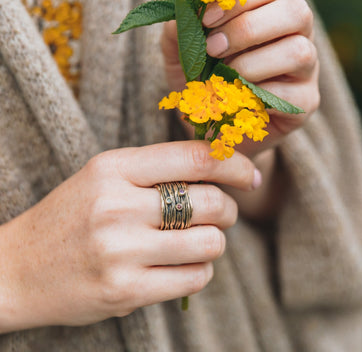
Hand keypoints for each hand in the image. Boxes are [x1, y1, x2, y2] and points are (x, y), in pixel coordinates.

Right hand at [0, 141, 257, 331]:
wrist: (17, 269)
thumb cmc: (71, 216)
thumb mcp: (106, 176)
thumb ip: (158, 169)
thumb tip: (222, 170)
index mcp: (114, 168)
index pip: (195, 157)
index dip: (234, 164)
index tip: (250, 174)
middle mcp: (117, 206)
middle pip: (211, 202)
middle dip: (228, 208)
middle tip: (220, 213)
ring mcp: (121, 252)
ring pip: (210, 242)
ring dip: (215, 241)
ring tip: (198, 240)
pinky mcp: (125, 291)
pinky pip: (195, 278)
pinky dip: (201, 270)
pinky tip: (184, 265)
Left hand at [161, 0, 319, 156]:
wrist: (212, 124)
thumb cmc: (201, 81)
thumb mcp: (181, 53)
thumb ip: (180, 29)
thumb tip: (185, 10)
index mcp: (271, 11)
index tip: (206, 19)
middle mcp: (296, 35)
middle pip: (296, 12)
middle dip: (247, 28)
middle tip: (213, 48)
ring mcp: (306, 70)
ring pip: (299, 51)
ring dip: (252, 64)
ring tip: (224, 77)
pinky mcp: (306, 102)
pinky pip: (292, 95)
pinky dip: (257, 96)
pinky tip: (236, 100)